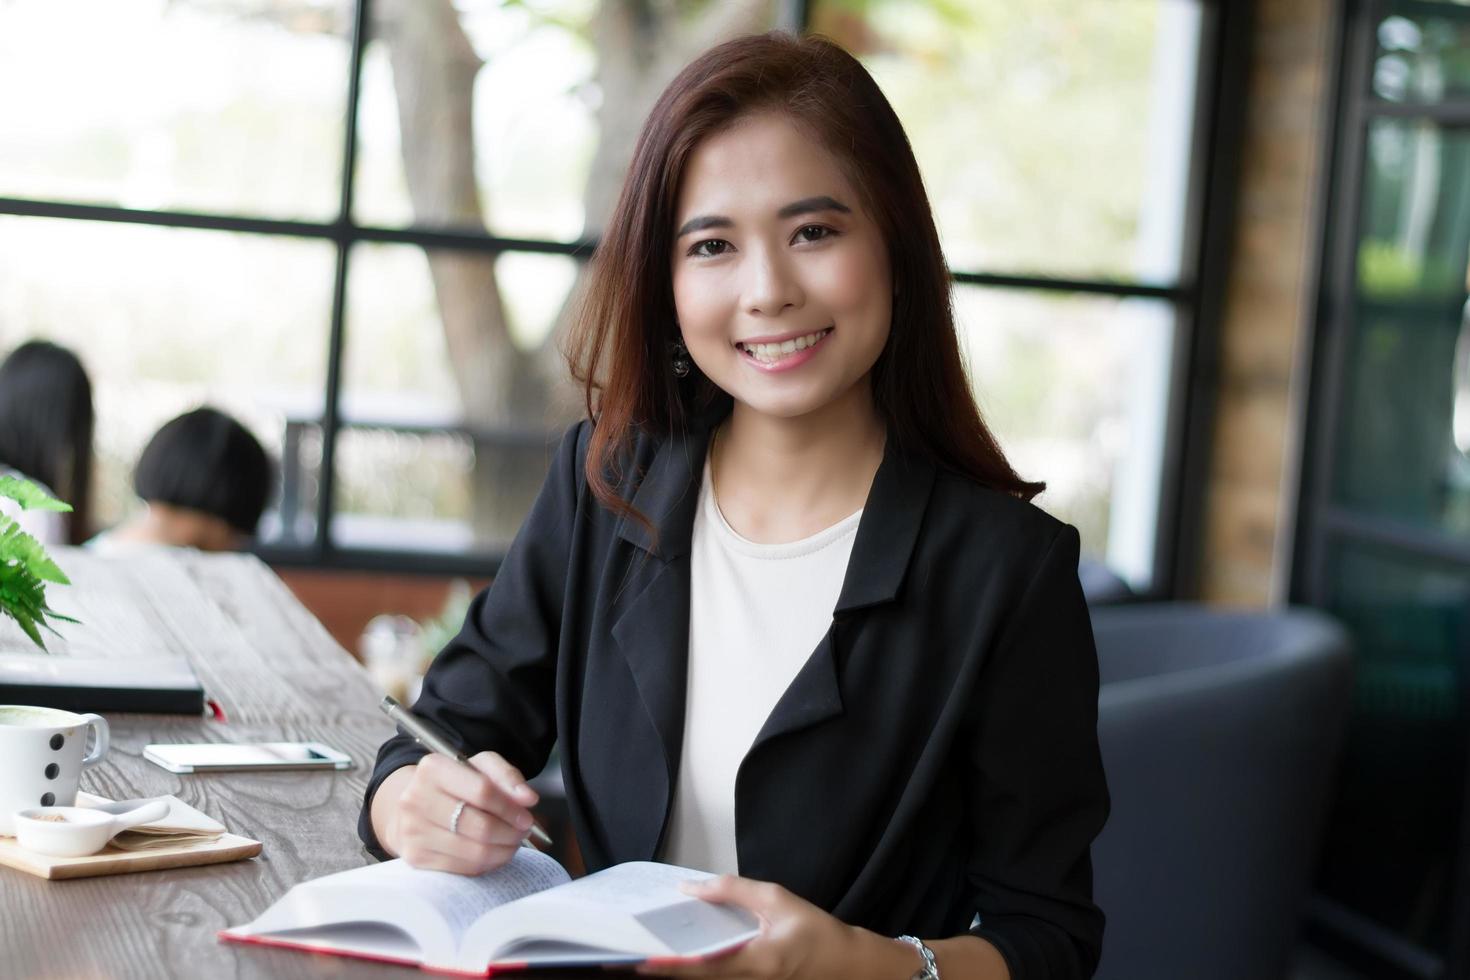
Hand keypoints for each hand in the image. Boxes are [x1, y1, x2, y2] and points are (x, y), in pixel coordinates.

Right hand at [383, 752, 539, 874]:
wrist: (414, 806)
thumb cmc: (453, 785)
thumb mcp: (479, 767)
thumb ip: (507, 776)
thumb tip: (528, 798)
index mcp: (433, 769)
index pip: (482, 791)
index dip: (510, 808)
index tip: (526, 816)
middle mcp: (416, 799)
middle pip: (480, 826)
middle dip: (511, 833)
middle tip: (522, 832)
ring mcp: (414, 831)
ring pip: (475, 851)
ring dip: (503, 851)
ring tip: (511, 842)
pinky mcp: (416, 858)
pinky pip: (464, 869)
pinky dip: (487, 864)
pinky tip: (493, 853)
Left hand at [635, 874, 903, 979]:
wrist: (846, 965)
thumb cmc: (815, 930)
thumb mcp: (776, 900)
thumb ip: (733, 892)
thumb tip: (692, 887)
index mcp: (757, 962)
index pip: (703, 968)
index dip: (670, 966)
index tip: (640, 962)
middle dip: (665, 970)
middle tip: (629, 959)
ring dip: (678, 970)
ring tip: (647, 954)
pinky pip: (718, 979)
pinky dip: (697, 968)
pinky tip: (680, 955)